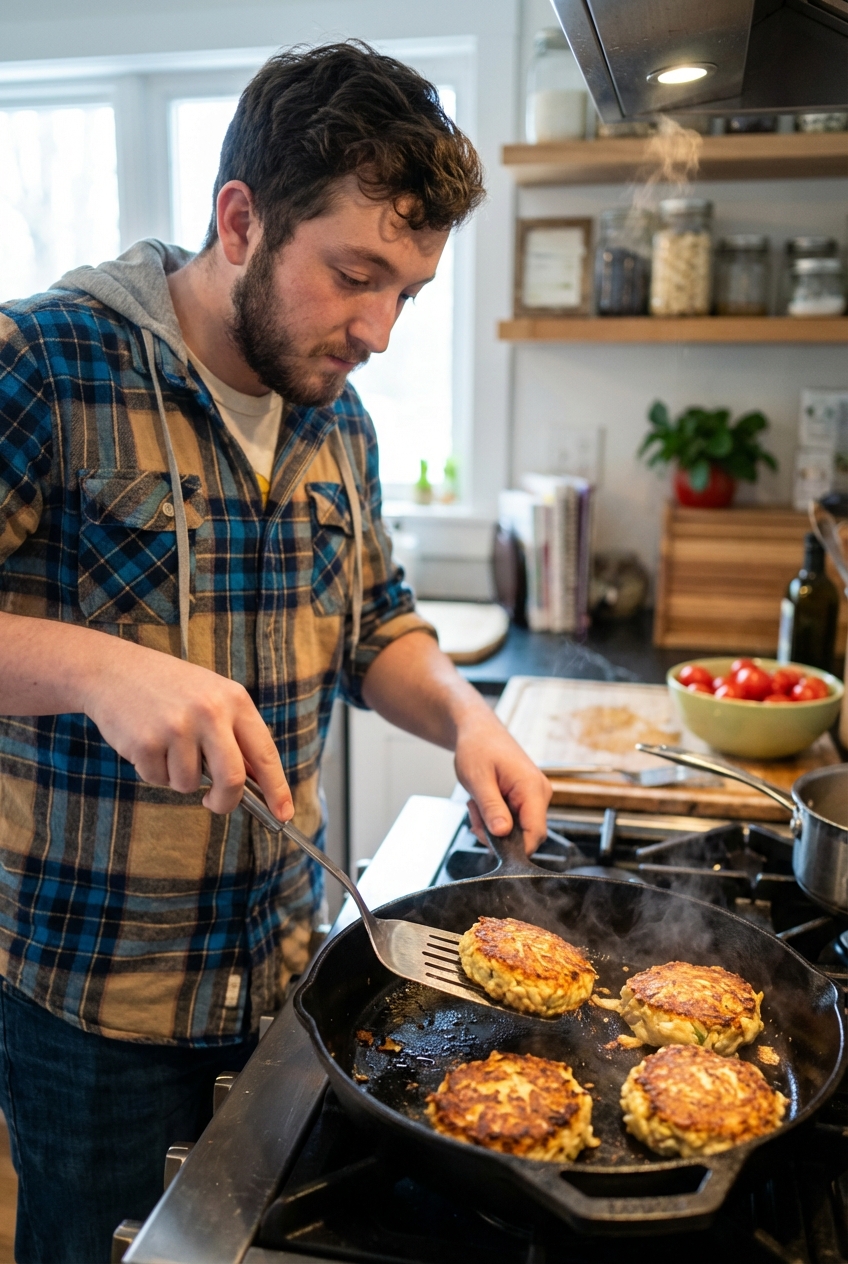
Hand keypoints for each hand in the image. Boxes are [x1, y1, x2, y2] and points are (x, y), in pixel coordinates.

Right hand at [82, 640, 291, 818]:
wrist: (114, 669)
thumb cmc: (170, 688)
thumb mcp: (212, 697)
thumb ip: (235, 735)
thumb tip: (257, 782)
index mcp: (234, 700)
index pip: (265, 753)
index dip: (277, 789)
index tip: (284, 813)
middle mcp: (210, 712)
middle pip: (232, 780)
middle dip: (225, 802)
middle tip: (215, 803)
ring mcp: (178, 727)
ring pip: (190, 784)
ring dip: (178, 777)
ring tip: (166, 746)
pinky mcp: (146, 742)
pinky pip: (158, 779)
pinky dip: (153, 771)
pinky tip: (147, 742)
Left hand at [453, 707, 550, 854]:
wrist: (478, 730)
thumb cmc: (477, 747)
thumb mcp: (478, 780)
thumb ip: (492, 808)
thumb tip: (502, 834)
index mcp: (532, 787)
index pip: (535, 833)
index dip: (515, 848)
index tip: (490, 845)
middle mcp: (539, 793)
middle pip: (526, 834)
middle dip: (498, 836)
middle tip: (475, 818)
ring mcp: (534, 795)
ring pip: (517, 829)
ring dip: (493, 825)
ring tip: (476, 805)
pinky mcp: (526, 797)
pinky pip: (514, 820)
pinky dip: (495, 818)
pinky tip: (483, 803)